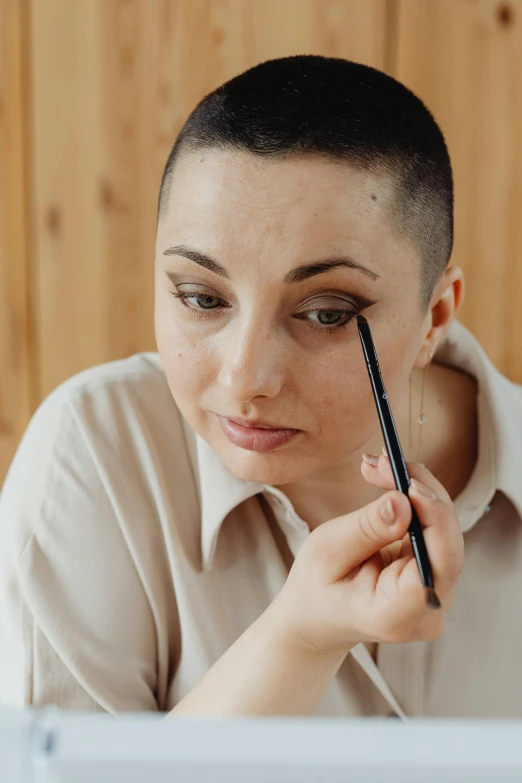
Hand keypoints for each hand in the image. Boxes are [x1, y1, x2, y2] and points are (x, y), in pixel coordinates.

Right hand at [271, 452, 464, 657]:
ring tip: (377, 466)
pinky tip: (388, 481)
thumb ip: (367, 528)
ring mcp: (435, 595)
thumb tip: (403, 501)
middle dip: (419, 492)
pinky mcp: (433, 576)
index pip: (440, 563)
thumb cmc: (316, 588)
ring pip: (443, 532)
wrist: (316, 617)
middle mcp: (429, 609)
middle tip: (382, 461)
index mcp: (399, 614)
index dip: (435, 518)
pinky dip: (414, 502)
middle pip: (447, 543)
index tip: (409, 483)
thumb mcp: (328, 552)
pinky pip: (434, 531)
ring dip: (415, 491)